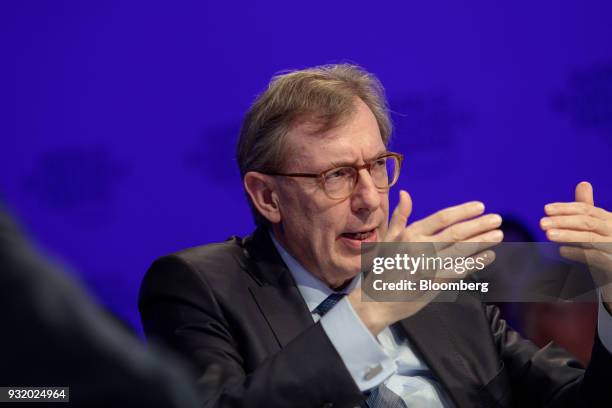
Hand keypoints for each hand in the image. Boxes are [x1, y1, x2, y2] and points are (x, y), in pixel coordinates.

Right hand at [349, 190, 502, 334]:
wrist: (376, 301)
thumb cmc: (382, 268)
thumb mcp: (387, 239)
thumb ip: (399, 217)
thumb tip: (406, 193)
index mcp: (409, 234)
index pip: (441, 218)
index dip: (463, 211)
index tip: (480, 206)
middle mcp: (420, 248)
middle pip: (456, 233)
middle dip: (479, 225)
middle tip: (498, 219)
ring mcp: (429, 266)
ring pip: (461, 251)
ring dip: (482, 242)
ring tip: (498, 234)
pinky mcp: (434, 283)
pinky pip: (460, 270)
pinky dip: (476, 263)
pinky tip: (488, 256)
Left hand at [540, 182, 611, 308]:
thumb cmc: (606, 243)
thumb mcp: (597, 223)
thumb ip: (587, 206)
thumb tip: (583, 183)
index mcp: (607, 219)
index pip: (586, 209)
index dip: (565, 208)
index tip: (546, 209)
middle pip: (586, 222)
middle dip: (563, 221)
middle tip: (542, 223)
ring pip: (590, 239)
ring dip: (568, 236)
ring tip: (549, 234)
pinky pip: (594, 257)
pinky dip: (578, 253)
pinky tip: (562, 251)